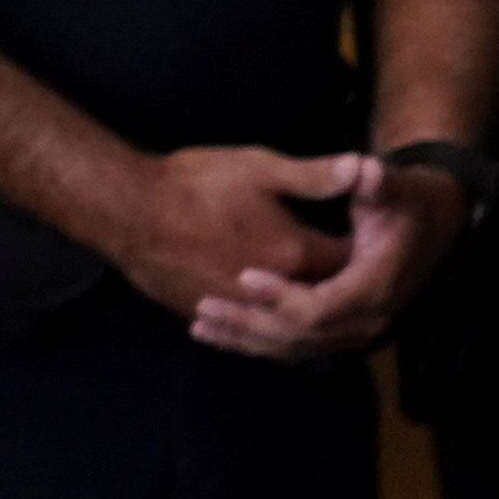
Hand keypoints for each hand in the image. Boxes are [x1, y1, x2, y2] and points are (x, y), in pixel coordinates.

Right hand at [98, 144, 357, 329]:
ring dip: (301, 314)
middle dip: (337, 288)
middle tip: (347, 274)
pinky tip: (264, 316)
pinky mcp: (205, 312)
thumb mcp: (259, 168)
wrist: (127, 211)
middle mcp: (273, 292)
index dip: (363, 249)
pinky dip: (263, 326)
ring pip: (284, 324)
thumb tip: (363, 167)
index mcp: (295, 254)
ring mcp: (237, 308)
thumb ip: (314, 175)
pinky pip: (246, 331)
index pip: (347, 262)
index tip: (371, 239)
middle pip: (321, 299)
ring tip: (312, 302)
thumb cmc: (195, 184)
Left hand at [188, 152, 464, 363]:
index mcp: (376, 286)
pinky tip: (220, 333)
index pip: (324, 307)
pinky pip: (296, 348)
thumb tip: (364, 167)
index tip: (244, 276)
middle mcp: (368, 319)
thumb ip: (375, 182)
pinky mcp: (340, 333)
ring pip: (294, 348)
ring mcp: (355, 332)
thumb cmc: (403, 203)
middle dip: (251, 323)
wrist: (430, 229)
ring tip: (200, 325)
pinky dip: (257, 343)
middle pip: (301, 335)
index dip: (284, 296)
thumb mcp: (393, 188)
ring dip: (246, 339)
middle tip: (204, 305)